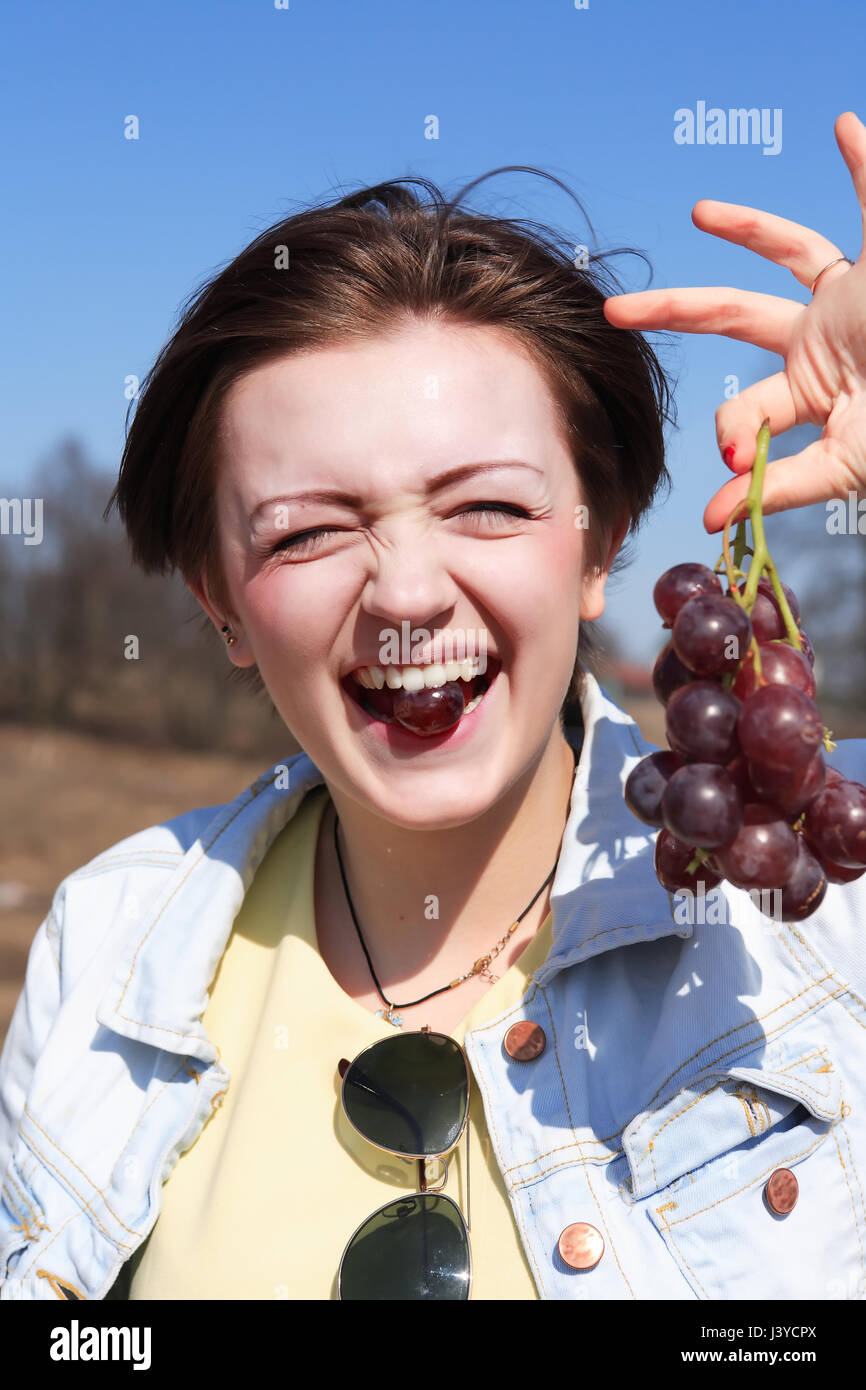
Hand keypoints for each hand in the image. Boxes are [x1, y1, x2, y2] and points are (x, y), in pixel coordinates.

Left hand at [603, 111, 865, 532]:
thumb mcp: (847, 462)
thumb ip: (783, 485)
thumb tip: (713, 520)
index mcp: (812, 392)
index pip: (749, 405)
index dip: (733, 430)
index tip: (731, 461)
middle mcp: (822, 341)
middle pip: (735, 315)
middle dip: (675, 310)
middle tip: (613, 310)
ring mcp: (851, 298)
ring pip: (789, 251)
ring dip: (748, 228)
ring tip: (701, 213)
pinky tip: (847, 126)